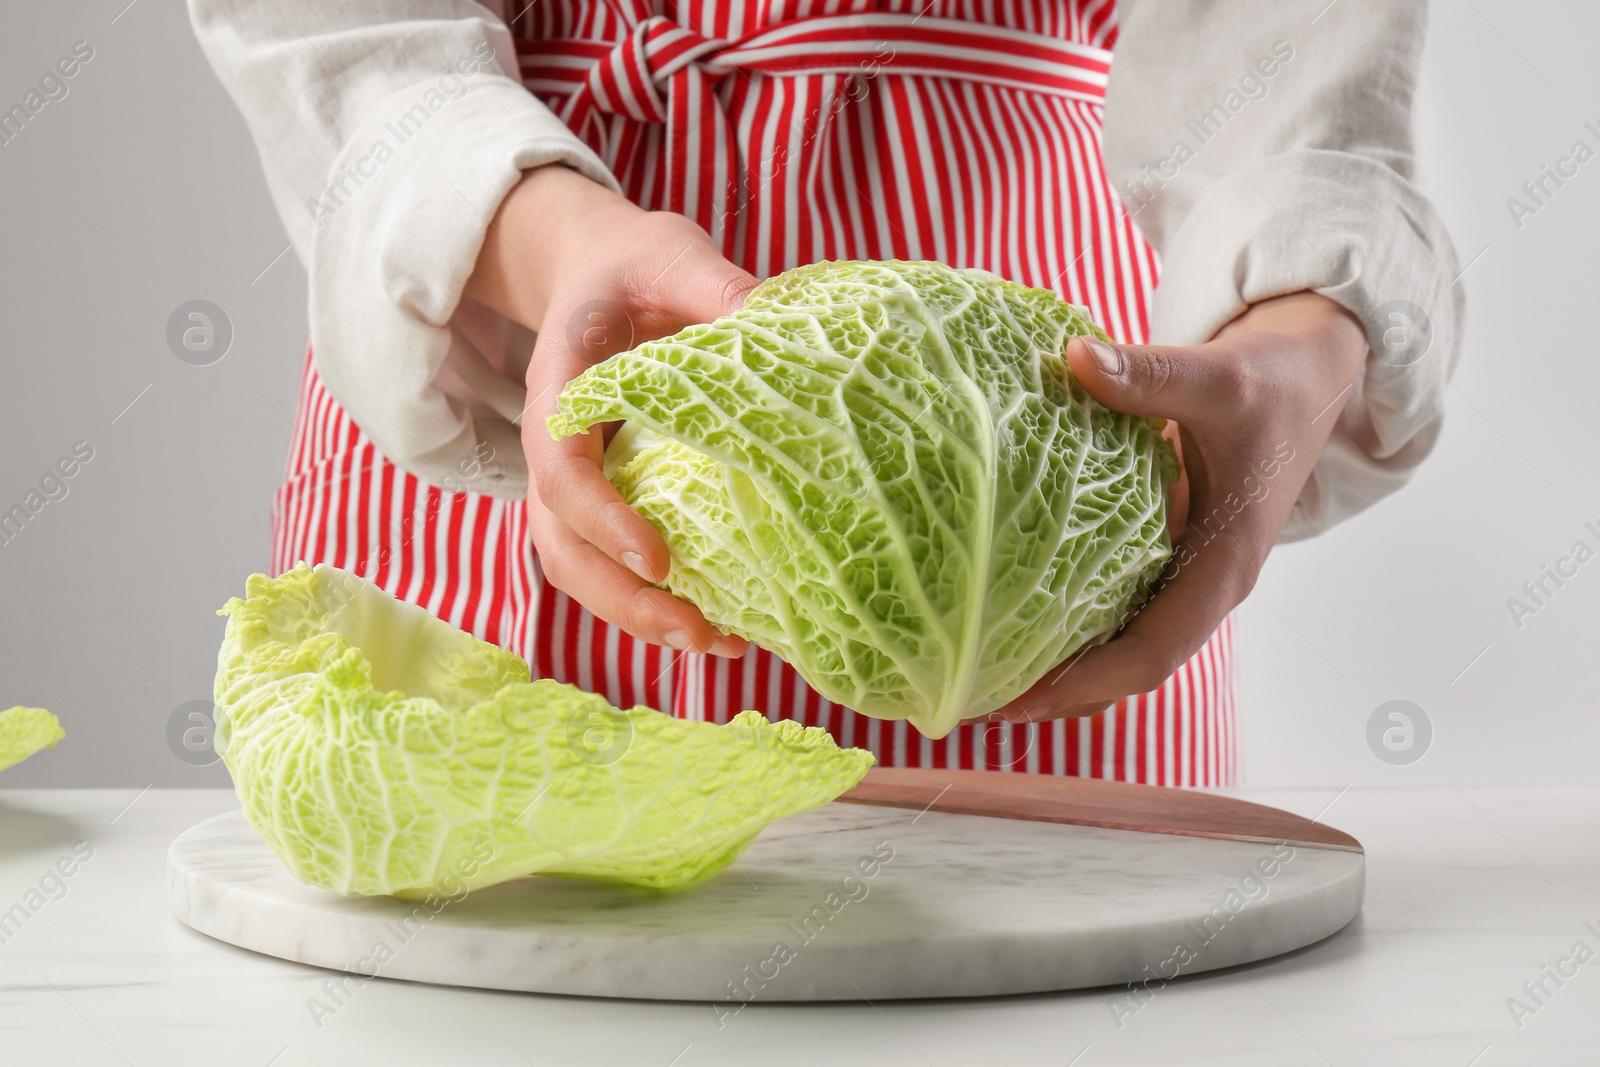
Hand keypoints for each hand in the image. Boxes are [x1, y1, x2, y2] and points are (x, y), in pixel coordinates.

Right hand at [466, 165, 753, 656]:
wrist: (596, 271)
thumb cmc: (635, 264)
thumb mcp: (672, 255)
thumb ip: (714, 286)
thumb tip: (776, 323)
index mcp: (562, 389)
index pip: (561, 467)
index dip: (601, 518)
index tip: (658, 557)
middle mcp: (557, 447)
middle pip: (561, 545)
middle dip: (622, 600)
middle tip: (698, 632)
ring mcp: (575, 481)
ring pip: (580, 569)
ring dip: (639, 617)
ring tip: (719, 646)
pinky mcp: (605, 498)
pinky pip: (612, 564)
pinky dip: (656, 602)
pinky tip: (723, 625)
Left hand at [981, 291, 1367, 724]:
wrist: (1306, 375)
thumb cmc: (1271, 385)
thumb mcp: (1217, 377)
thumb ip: (1150, 374)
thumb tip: (1075, 358)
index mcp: (1223, 568)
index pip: (1151, 654)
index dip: (1086, 684)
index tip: (1020, 699)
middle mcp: (1200, 584)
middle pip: (1124, 669)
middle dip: (1056, 693)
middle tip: (975, 702)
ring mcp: (1180, 572)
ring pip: (1116, 643)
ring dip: (1055, 666)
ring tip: (977, 674)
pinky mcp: (1162, 549)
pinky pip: (1109, 601)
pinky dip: (1061, 616)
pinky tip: (998, 607)